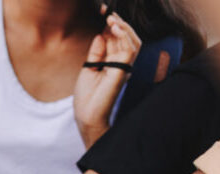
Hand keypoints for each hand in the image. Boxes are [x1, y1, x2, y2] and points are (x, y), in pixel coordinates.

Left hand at [73, 6, 141, 146]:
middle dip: (117, 22)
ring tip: (111, 19)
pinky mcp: (124, 70)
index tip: (103, 13)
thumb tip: (100, 34)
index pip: (116, 39)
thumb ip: (96, 52)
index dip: (111, 25)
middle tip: (107, 13)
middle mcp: (121, 63)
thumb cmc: (87, 97)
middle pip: (125, 37)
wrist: (87, 115)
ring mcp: (124, 67)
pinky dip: (124, 36)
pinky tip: (114, 28)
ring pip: (132, 40)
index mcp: (112, 63)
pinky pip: (130, 49)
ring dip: (123, 27)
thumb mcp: (89, 68)